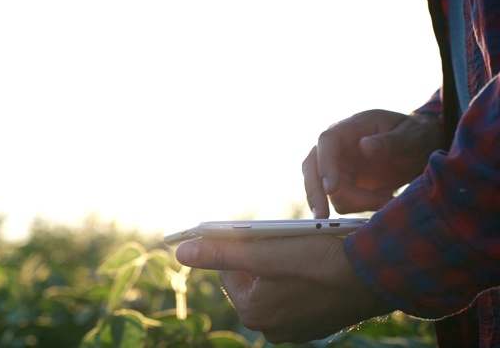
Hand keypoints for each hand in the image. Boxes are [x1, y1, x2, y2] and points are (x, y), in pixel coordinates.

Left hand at [175, 236, 391, 343]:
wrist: (378, 274)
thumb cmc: (320, 259)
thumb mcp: (265, 252)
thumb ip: (222, 253)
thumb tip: (181, 251)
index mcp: (254, 312)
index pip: (229, 271)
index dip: (240, 246)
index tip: (254, 231)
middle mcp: (272, 328)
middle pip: (253, 279)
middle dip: (263, 256)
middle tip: (282, 238)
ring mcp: (296, 328)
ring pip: (276, 285)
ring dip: (282, 264)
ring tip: (301, 248)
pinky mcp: (317, 323)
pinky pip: (297, 294)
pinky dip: (300, 277)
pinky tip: (316, 263)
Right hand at [302, 109, 444, 217]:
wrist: (419, 148)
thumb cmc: (414, 135)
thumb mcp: (410, 136)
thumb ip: (389, 141)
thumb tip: (364, 146)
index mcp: (351, 128)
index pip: (326, 142)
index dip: (325, 164)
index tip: (332, 188)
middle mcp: (338, 147)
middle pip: (312, 168)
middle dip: (315, 193)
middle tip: (322, 216)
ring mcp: (338, 167)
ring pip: (325, 191)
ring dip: (353, 202)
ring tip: (386, 200)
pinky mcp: (344, 184)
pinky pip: (341, 200)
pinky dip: (359, 207)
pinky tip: (382, 201)